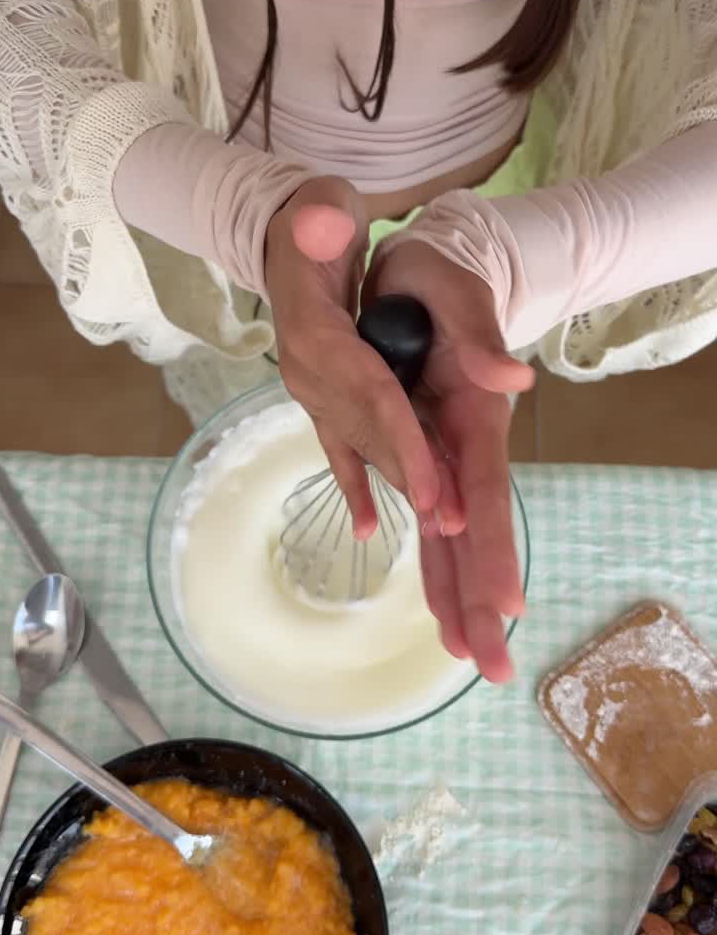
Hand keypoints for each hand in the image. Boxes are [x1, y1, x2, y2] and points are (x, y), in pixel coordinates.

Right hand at [265, 177, 440, 535]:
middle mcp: (307, 372)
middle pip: (369, 433)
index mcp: (313, 333)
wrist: (284, 232)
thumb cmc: (311, 216)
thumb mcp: (322, 208)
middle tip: (449, 526)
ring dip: (397, 484)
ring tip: (436, 532)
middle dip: (409, 478)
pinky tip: (367, 528)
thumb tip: (338, 228)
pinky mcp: (324, 396)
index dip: (400, 440)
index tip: (429, 489)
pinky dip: (356, 485)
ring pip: (363, 444)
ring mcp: (314, 390)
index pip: (366, 392)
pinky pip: (342, 447)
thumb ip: (325, 222)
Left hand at [364, 239, 534, 683]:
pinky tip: (433, 596)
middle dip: (479, 598)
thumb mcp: (452, 293)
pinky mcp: (424, 451)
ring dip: (457, 592)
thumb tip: (511, 379)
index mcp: (471, 414)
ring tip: (463, 651)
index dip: (491, 548)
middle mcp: (462, 444)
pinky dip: (432, 558)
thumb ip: (479, 338)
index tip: (505, 609)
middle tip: (491, 668)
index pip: (485, 491)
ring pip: (451, 535)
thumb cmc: (438, 275)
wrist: (429, 265)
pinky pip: (427, 516)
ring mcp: (445, 453)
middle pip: (473, 532)